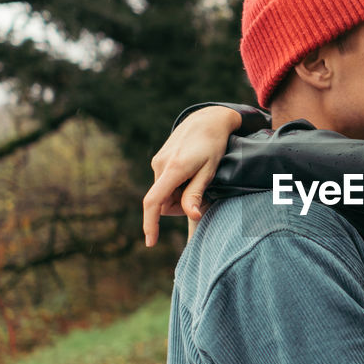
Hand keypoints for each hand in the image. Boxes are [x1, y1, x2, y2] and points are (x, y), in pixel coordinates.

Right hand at [142, 106, 241, 246]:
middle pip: (163, 202)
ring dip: (178, 195)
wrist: (206, 120)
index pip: (154, 202)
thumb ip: (196, 194)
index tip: (151, 242)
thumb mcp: (209, 171)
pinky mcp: (159, 160)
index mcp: (173, 169)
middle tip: (203, 196)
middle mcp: (160, 165)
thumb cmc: (214, 146)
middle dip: (179, 206)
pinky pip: (165, 183)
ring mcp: (158, 161)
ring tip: (198, 180)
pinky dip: (177, 186)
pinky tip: (191, 173)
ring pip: (164, 193)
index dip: (150, 224)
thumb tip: (193, 216)